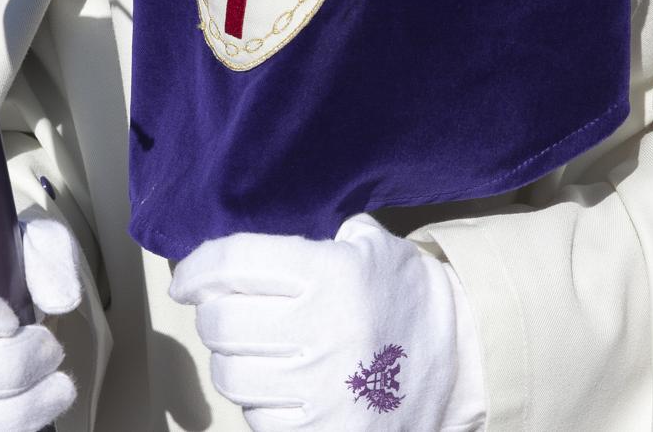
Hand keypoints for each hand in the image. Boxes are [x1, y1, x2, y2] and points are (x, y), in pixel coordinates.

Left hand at [171, 214, 485, 430]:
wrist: (466, 362)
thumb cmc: (409, 298)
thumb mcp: (372, 247)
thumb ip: (313, 238)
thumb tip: (238, 253)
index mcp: (329, 274)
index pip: (232, 263)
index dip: (195, 269)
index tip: (186, 279)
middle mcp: (321, 330)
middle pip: (219, 322)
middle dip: (209, 314)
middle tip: (220, 311)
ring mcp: (321, 389)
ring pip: (230, 373)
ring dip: (230, 358)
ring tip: (253, 348)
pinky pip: (255, 415)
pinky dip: (257, 399)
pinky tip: (278, 384)